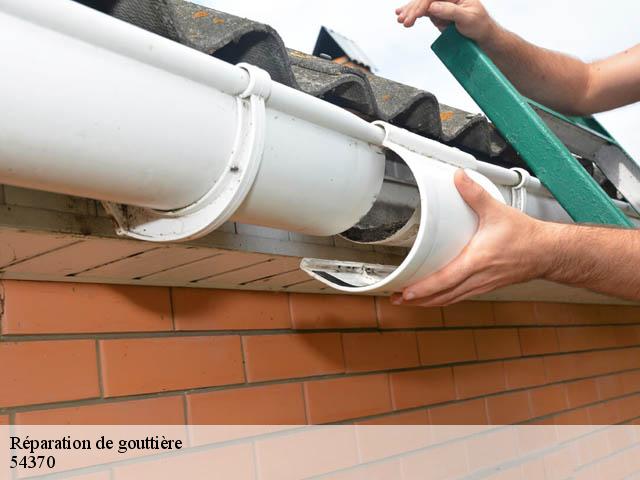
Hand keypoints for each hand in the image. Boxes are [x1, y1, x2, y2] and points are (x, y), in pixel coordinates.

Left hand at [391, 169, 553, 306]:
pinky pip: (459, 297)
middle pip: (442, 296)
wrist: (547, 252)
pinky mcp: (484, 286)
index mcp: (477, 261)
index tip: (405, 293)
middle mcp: (477, 278)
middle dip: (418, 300)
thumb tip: (458, 178)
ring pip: (450, 299)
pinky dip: (443, 299)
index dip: (424, 288)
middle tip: (397, 299)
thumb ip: (474, 193)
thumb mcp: (497, 211)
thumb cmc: (525, 236)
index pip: (445, 280)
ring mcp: (481, 285)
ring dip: (428, 302)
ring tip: (408, 301)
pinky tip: (434, 297)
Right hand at [395, 0, 495, 42]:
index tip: (415, 16)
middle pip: (425, 0)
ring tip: (400, 20)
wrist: (482, 34)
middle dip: (413, 10)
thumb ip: (450, 11)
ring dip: (409, 12)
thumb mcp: (467, 18)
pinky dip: (412, 14)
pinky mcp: (438, 12)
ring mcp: (441, 3)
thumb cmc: (479, 24)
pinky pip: (422, 11)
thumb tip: (433, 7)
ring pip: (421, 5)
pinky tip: (402, 14)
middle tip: (404, 21)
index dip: (422, 5)